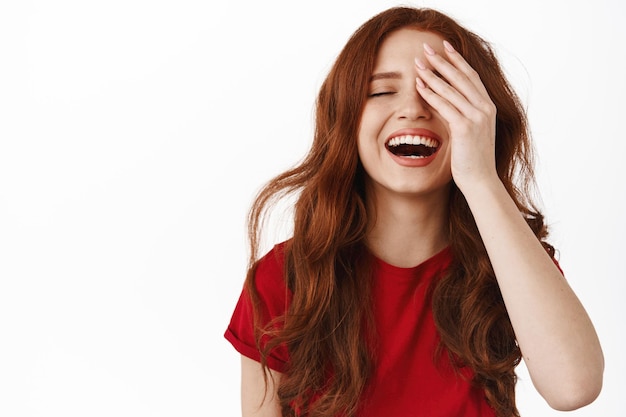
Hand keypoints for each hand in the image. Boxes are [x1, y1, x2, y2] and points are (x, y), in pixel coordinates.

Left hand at [414, 41, 498, 192]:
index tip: (445, 47)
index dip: (457, 60)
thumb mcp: (472, 133)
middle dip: (442, 60)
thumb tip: (449, 104)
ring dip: (432, 74)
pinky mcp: (465, 127)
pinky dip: (430, 94)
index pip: (471, 76)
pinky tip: (419, 86)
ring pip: (451, 89)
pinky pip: (444, 105)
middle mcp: (485, 108)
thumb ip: (465, 115)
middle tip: (427, 48)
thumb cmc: (473, 160)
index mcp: (488, 107)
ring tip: (418, 63)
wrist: (481, 180)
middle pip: (461, 77)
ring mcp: (476, 117)